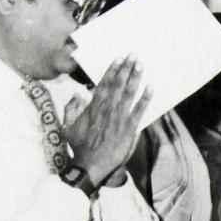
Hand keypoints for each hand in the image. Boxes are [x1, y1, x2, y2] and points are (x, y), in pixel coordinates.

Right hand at [64, 57, 152, 186]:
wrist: (91, 164)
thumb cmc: (80, 147)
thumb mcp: (69, 126)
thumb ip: (71, 109)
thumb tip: (78, 95)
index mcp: (94, 107)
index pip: (104, 84)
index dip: (112, 70)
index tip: (118, 59)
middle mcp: (107, 109)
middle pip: (118, 84)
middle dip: (126, 68)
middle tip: (134, 55)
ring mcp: (119, 118)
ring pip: (129, 93)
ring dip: (135, 77)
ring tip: (141, 65)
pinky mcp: (130, 128)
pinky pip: (140, 110)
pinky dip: (146, 98)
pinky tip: (152, 87)